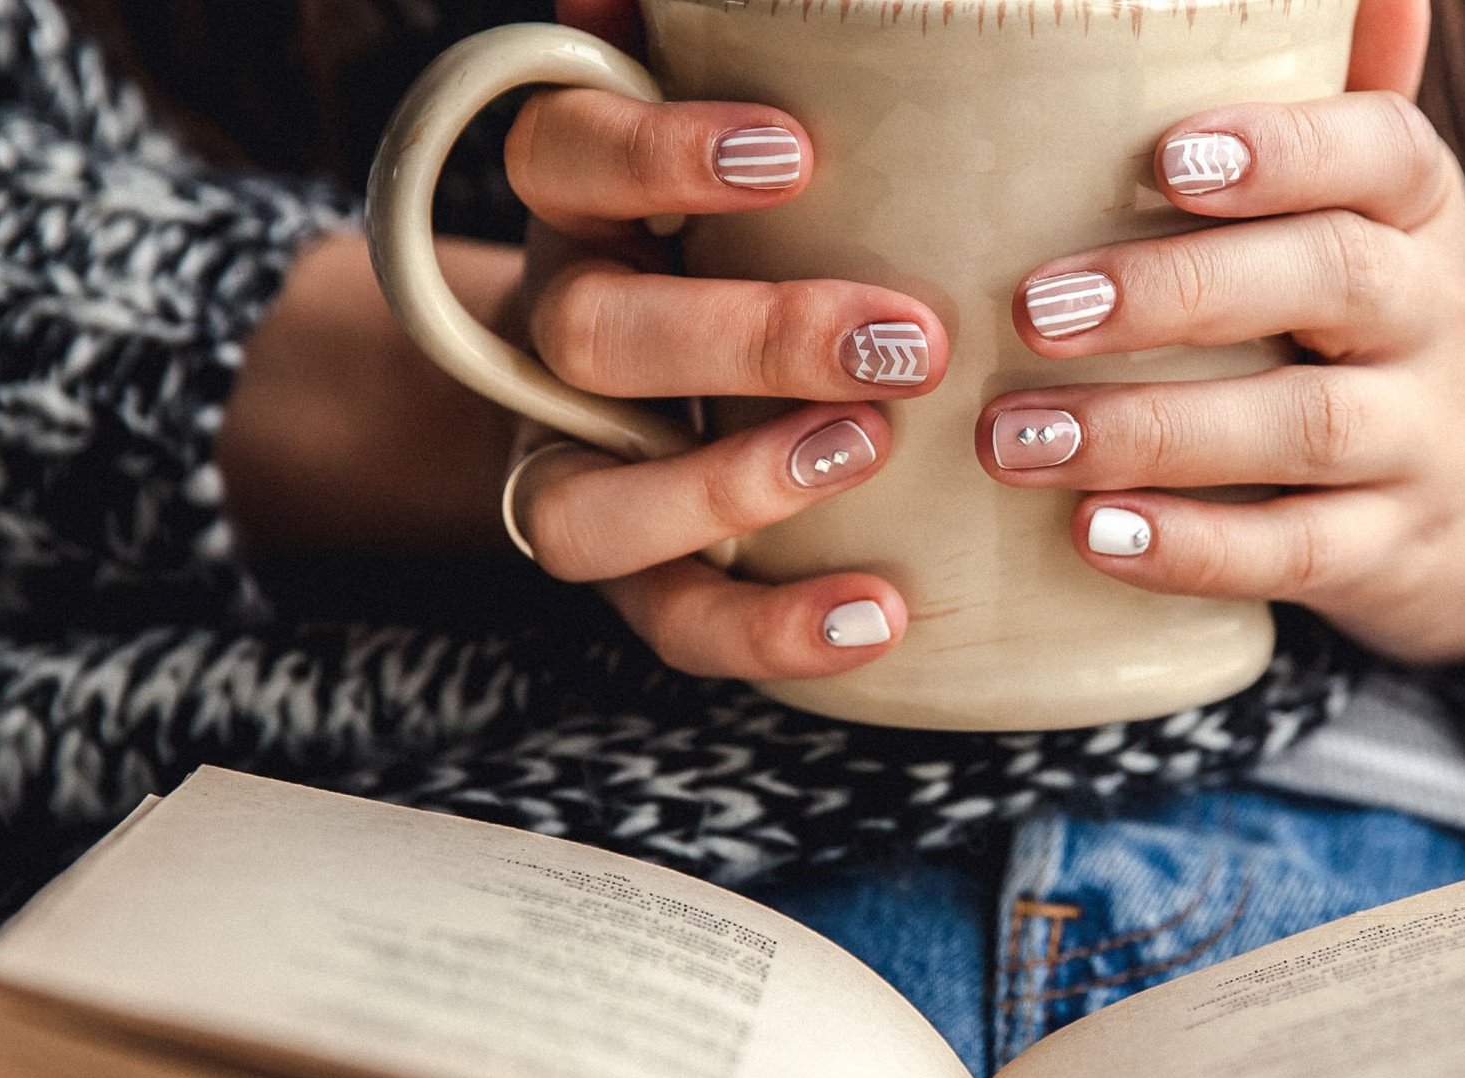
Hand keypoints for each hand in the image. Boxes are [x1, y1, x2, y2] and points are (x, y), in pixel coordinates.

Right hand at [496, 84, 952, 678]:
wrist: (672, 374)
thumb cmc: (756, 227)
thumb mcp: (739, 129)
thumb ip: (716, 44)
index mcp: (581, 213)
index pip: (567, 158)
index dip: (661, 153)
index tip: (797, 152)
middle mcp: (554, 338)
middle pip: (585, 335)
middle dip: (744, 336)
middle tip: (910, 337)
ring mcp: (576, 465)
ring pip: (587, 503)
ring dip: (726, 486)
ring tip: (869, 453)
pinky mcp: (632, 573)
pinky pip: (667, 622)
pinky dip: (766, 632)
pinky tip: (884, 615)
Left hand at [976, 93, 1464, 663]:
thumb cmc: (1367, 317)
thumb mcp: (1370, 205)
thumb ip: (1338, 92)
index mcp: (1419, 209)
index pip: (1383, 153)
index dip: (1283, 150)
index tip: (1165, 155)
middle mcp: (1434, 317)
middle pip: (1331, 284)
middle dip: (1178, 294)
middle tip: (1035, 309)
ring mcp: (1422, 441)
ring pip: (1306, 429)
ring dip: (1151, 433)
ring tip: (1015, 438)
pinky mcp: (1389, 550)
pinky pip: (1299, 553)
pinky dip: (1194, 548)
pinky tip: (1092, 535)